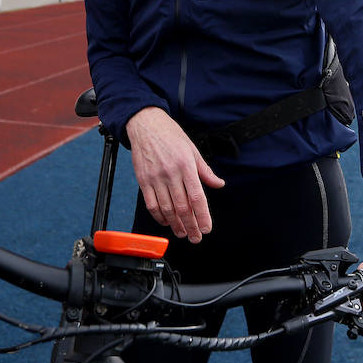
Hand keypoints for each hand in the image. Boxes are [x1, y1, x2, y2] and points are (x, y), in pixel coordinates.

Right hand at [126, 107, 224, 242]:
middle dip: (191, 225)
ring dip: (175, 224)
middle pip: (182, 207)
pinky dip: (159, 216)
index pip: (197, 197)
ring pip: (167, 209)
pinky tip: (166, 221)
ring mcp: (155, 178)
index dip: (202, 216)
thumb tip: (219, 184)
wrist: (145, 125)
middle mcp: (171, 173)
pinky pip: (151, 204)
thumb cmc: (170, 135)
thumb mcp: (192, 149)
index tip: (207, 228)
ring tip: (182, 233)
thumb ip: (205, 170)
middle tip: (196, 237)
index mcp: (186, 165)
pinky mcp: (143, 180)